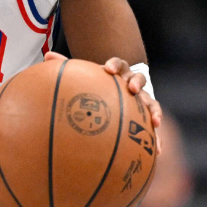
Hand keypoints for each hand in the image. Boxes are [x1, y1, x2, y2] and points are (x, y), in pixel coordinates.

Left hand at [45, 51, 162, 151]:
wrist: (113, 99)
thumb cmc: (97, 87)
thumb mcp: (84, 78)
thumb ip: (67, 67)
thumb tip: (48, 56)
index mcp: (117, 73)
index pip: (119, 64)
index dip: (115, 65)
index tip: (108, 69)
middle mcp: (132, 85)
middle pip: (139, 79)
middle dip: (137, 82)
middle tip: (132, 89)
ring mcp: (142, 101)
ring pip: (152, 102)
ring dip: (154, 110)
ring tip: (155, 121)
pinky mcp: (146, 119)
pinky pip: (153, 129)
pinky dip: (157, 138)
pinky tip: (158, 150)